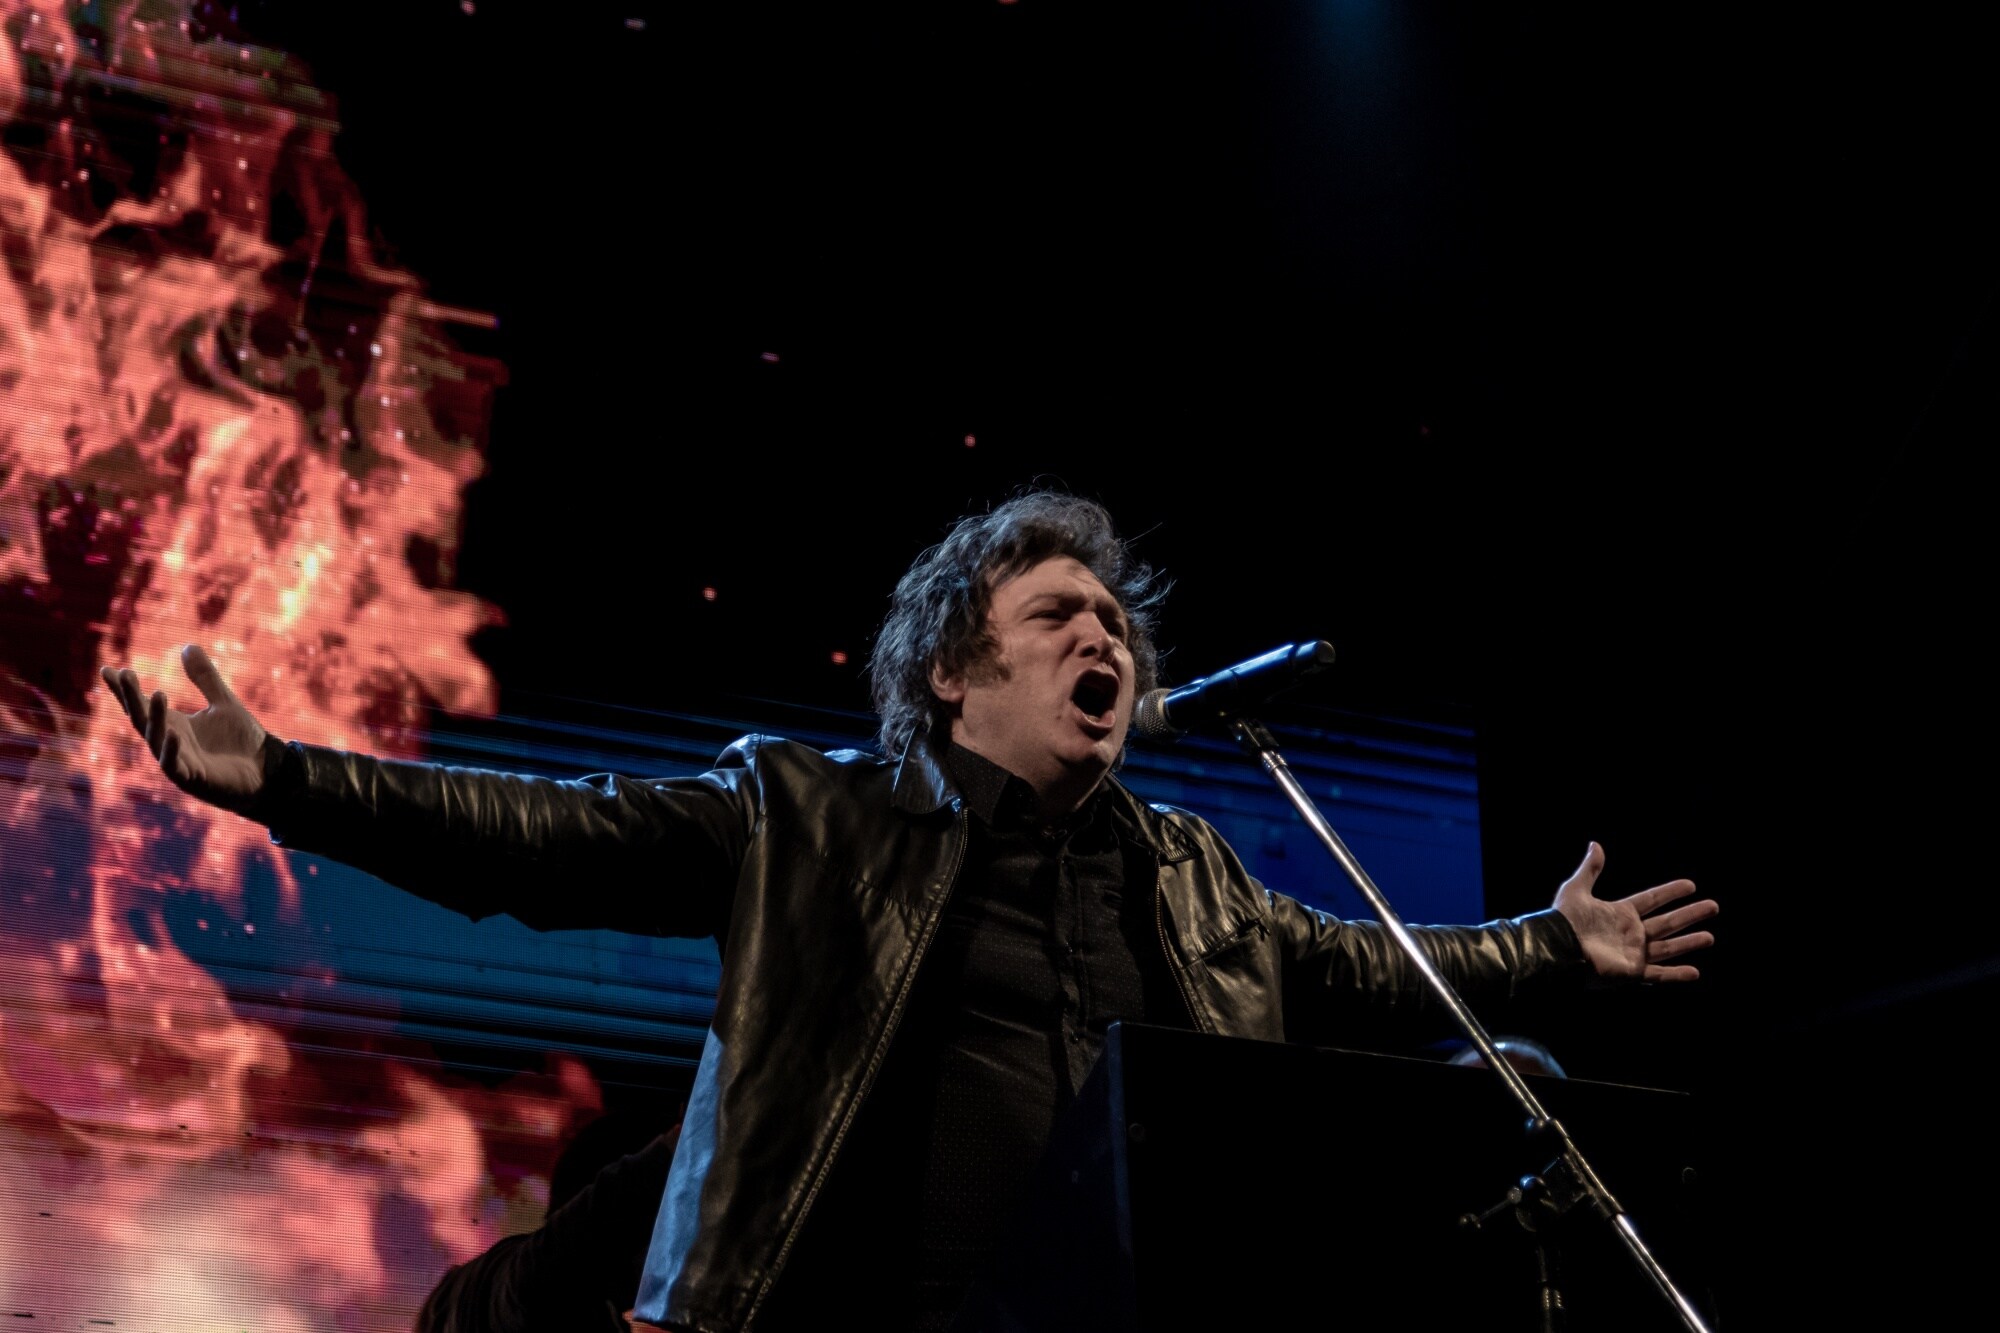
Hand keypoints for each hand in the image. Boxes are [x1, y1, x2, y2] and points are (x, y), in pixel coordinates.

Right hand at [101, 644, 269, 816]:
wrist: (265, 774)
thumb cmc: (241, 743)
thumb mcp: (224, 703)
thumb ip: (204, 678)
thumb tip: (187, 646)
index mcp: (173, 724)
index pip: (141, 704)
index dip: (123, 689)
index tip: (106, 670)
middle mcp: (169, 742)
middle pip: (141, 718)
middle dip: (131, 698)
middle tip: (124, 674)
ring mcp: (178, 762)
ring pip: (157, 739)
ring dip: (154, 718)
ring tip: (157, 693)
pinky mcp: (191, 779)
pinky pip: (175, 765)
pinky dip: (172, 750)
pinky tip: (174, 733)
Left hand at [1553, 842, 1715, 983]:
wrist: (1557, 948)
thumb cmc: (1564, 919)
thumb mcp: (1577, 889)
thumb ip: (1590, 869)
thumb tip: (1595, 844)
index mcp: (1620, 913)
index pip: (1652, 900)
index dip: (1671, 892)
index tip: (1691, 885)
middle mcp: (1631, 933)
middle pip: (1667, 923)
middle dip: (1690, 915)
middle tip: (1713, 906)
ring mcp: (1633, 953)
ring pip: (1668, 947)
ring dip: (1689, 942)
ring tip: (1710, 937)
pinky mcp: (1632, 972)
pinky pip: (1659, 974)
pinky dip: (1676, 975)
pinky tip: (1695, 972)